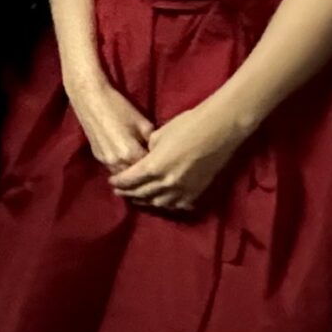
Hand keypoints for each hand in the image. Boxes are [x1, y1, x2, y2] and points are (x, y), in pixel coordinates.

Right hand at [65, 71, 153, 171]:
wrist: (91, 99)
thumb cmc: (119, 107)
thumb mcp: (143, 122)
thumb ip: (152, 140)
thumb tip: (158, 151)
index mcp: (130, 153)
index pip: (149, 170)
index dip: (157, 167)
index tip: (164, 164)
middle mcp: (117, 162)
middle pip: (135, 176)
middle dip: (144, 172)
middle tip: (154, 167)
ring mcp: (105, 161)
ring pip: (122, 175)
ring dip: (131, 172)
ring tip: (140, 166)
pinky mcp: (97, 157)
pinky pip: (113, 168)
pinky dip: (121, 167)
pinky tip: (126, 160)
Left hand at [109, 103, 251, 212]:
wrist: (219, 130)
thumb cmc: (187, 125)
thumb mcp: (158, 135)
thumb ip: (148, 152)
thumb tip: (145, 159)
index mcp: (153, 167)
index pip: (129, 180)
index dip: (119, 182)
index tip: (112, 181)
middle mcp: (166, 183)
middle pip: (141, 194)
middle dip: (128, 193)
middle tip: (120, 192)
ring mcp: (183, 191)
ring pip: (158, 203)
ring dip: (145, 202)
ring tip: (138, 199)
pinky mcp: (198, 193)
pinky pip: (179, 206)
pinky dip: (168, 205)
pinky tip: (163, 203)